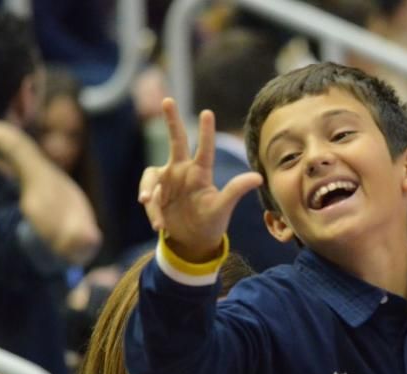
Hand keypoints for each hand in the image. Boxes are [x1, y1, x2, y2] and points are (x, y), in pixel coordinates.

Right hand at [137, 98, 262, 262]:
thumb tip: (259, 177)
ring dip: (149, 190)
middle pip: (176, 140)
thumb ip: (236, 191)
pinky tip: (158, 225)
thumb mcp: (223, 207)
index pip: (204, 149)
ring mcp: (167, 180)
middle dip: (171, 120)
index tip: (208, 112)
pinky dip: (151, 210)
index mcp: (201, 173)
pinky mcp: (154, 194)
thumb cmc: (211, 221)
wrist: (193, 240)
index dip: (206, 132)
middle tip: (168, 99)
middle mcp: (183, 171)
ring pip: (151, 176)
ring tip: (148, 203)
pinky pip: (148, 197)